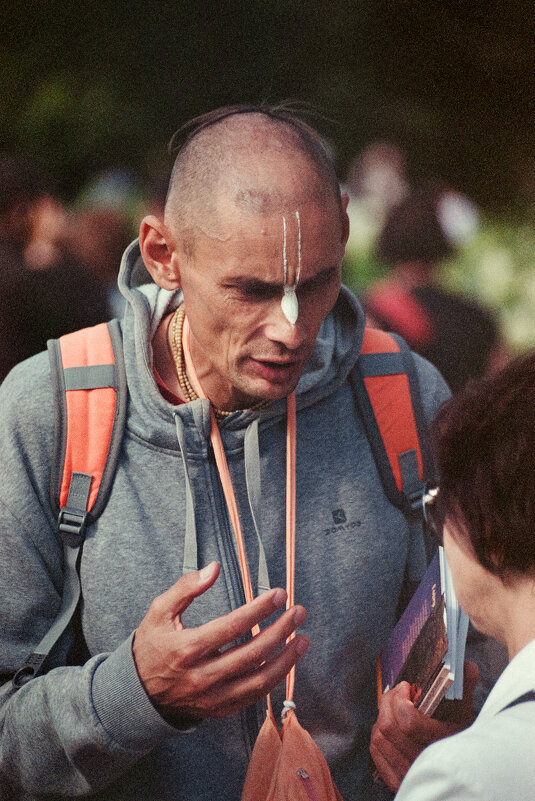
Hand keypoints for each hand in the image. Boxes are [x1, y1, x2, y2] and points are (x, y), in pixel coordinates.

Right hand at [132, 562, 308, 724]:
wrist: (137, 693)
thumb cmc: (152, 646)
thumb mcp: (159, 611)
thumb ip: (185, 588)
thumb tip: (213, 568)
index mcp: (187, 648)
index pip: (233, 627)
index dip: (259, 609)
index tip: (279, 594)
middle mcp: (202, 676)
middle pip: (251, 653)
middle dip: (280, 630)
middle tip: (298, 612)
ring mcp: (212, 696)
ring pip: (258, 680)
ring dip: (285, 660)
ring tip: (303, 639)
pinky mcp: (219, 709)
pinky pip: (253, 697)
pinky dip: (274, 680)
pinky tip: (286, 662)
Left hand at [370, 660, 479, 791]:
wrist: (463, 773)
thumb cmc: (463, 740)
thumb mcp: (467, 716)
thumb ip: (465, 689)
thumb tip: (467, 666)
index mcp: (441, 745)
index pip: (409, 722)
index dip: (401, 699)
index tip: (407, 687)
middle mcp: (422, 763)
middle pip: (389, 728)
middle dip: (388, 702)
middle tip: (398, 692)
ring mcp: (408, 775)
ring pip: (379, 739)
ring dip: (382, 716)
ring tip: (393, 706)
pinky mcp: (397, 781)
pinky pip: (376, 753)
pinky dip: (378, 734)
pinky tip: (389, 725)